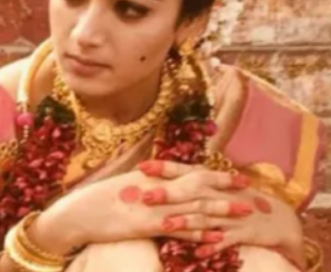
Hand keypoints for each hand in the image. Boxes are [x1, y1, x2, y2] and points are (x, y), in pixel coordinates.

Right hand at [32, 164, 250, 253]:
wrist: (72, 214)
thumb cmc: (92, 202)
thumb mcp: (119, 186)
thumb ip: (141, 183)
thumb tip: (157, 180)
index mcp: (146, 175)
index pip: (185, 171)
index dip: (211, 173)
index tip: (232, 174)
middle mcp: (152, 187)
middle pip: (195, 185)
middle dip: (224, 187)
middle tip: (249, 190)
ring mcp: (149, 206)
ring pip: (192, 205)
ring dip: (221, 209)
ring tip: (244, 212)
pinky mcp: (145, 225)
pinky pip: (178, 228)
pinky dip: (200, 231)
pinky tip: (218, 236)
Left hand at [138, 161, 304, 267]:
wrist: (278, 218)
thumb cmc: (238, 200)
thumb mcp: (217, 187)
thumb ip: (191, 182)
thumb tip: (158, 177)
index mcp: (212, 181)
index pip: (185, 171)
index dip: (164, 168)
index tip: (141, 167)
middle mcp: (220, 195)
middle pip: (192, 192)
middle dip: (169, 194)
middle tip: (146, 196)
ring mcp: (232, 214)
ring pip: (206, 217)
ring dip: (186, 222)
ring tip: (165, 225)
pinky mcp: (244, 233)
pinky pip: (226, 241)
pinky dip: (212, 246)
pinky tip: (197, 252)